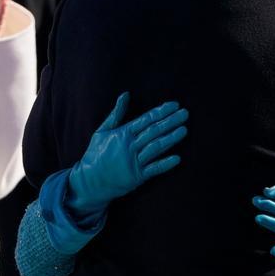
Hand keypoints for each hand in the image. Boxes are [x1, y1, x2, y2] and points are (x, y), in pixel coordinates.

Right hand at [66, 93, 188, 217]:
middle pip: (153, 131)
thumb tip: (125, 94)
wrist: (89, 181)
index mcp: (122, 134)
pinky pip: (154, 169)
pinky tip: (177, 158)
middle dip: (170, 121)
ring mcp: (134, 161)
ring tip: (184, 130)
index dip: (161, 111)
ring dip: (171, 139)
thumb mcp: (102, 131)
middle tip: (185, 113)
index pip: (146, 120)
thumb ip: (116, 114)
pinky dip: (165, 164)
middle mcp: (129, 146)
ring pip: (156, 147)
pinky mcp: (137, 176)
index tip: (175, 105)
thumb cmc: (96, 154)